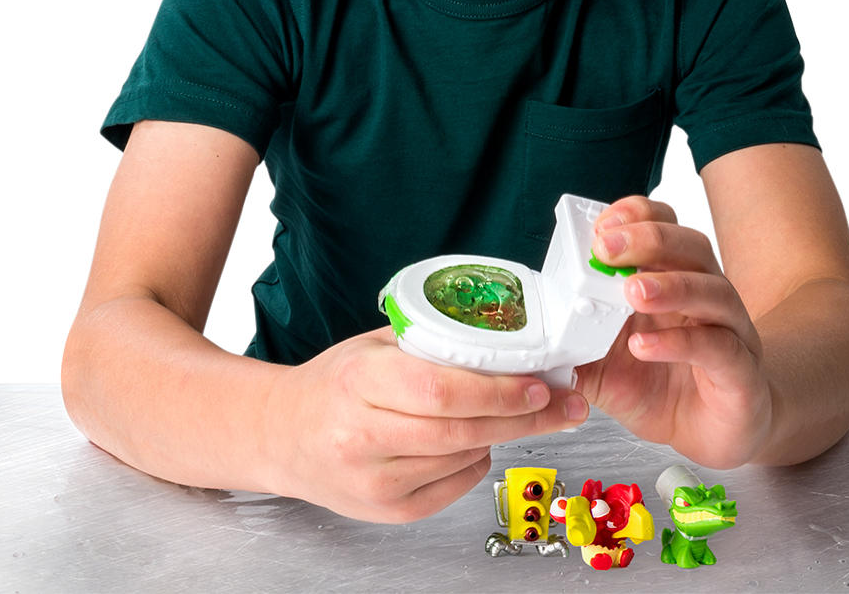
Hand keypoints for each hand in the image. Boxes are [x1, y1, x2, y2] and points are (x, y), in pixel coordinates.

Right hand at [266, 327, 589, 521]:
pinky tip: (475, 438)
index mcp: (359, 382)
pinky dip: (476, 459)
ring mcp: (375, 481)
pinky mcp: (389, 511)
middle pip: (461, 430)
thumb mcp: (373, 346)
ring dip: (503, 434)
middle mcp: (363, 436)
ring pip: (464, 458)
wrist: (284, 434)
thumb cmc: (335, 383)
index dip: (497, 390)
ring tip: (524, 413)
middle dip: (523, 417)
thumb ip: (430, 341)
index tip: (538, 383)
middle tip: (564, 404)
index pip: (440, 390)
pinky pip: (455, 484)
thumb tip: (503, 338)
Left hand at [574, 195, 773, 468]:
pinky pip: (718, 347)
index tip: (601, 226)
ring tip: (631, 291)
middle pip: (691, 246)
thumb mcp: (605, 366)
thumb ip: (574, 347)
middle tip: (606, 249)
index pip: (664, 224)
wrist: (716, 435)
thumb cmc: (663, 387)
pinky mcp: (741, 372)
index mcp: (674, 277)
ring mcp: (730, 330)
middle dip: (647, 239)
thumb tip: (532, 339)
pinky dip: (680, 343)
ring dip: (670, 285)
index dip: (635, 216)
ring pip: (712, 290)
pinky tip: (646, 346)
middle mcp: (706, 294)